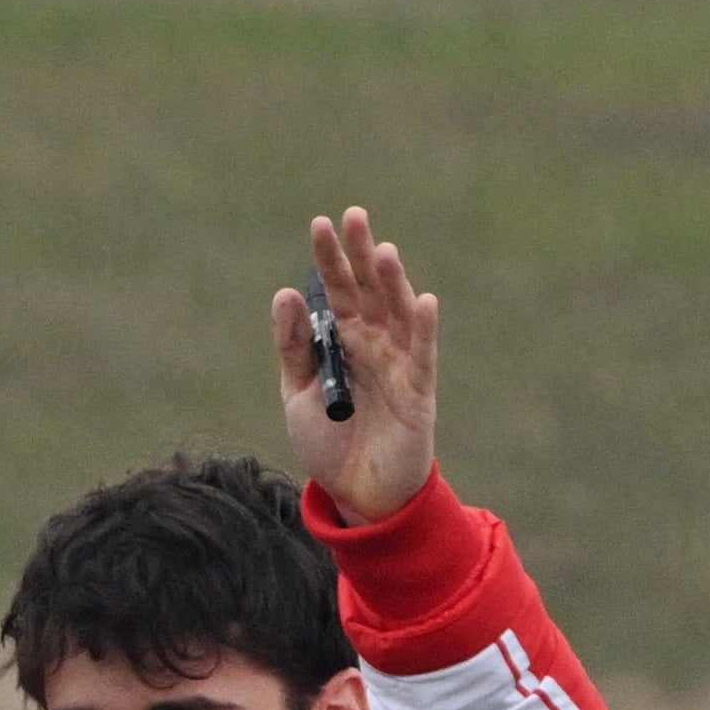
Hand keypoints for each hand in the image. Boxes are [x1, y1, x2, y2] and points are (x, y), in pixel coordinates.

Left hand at [272, 208, 437, 524]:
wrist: (354, 492)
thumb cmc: (327, 442)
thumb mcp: (297, 394)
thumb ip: (293, 347)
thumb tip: (286, 293)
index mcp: (342, 340)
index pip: (336, 289)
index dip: (330, 258)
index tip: (321, 224)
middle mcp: (372, 342)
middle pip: (367, 290)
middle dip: (360, 255)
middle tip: (353, 217)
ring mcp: (397, 362)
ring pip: (396, 312)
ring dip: (391, 282)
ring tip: (382, 252)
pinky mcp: (418, 389)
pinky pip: (422, 353)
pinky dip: (422, 327)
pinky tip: (422, 301)